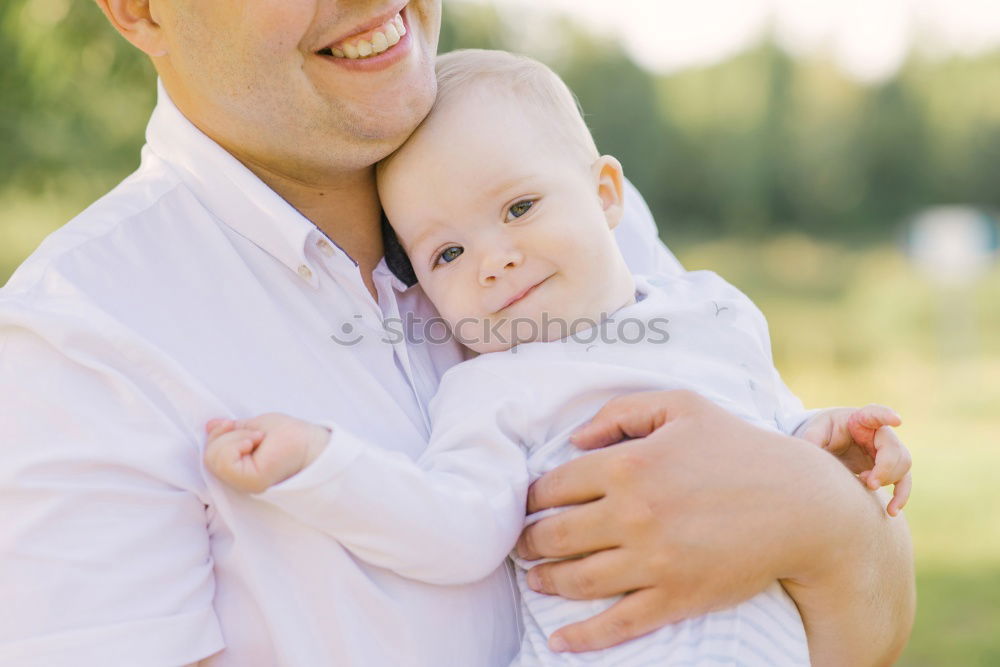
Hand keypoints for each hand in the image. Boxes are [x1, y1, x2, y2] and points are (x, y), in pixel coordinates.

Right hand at [203, 413, 329, 492]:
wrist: (311, 442)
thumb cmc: (288, 434)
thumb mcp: (253, 426)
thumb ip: (232, 431)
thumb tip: (209, 426)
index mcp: (239, 467)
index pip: (210, 454)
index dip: (216, 434)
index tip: (233, 424)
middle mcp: (239, 479)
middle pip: (208, 456)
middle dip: (226, 435)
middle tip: (254, 434)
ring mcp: (244, 483)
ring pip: (214, 458)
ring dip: (234, 438)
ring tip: (257, 439)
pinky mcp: (252, 482)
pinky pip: (225, 462)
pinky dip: (236, 444)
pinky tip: (256, 442)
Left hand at [515, 390, 852, 652]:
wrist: (802, 506)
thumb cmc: (738, 448)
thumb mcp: (681, 406)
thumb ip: (621, 412)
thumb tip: (575, 439)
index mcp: (630, 464)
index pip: (554, 486)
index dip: (532, 498)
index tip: (527, 505)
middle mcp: (633, 514)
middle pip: (555, 535)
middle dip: (529, 542)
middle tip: (521, 545)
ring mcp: (653, 560)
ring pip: (576, 580)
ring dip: (545, 581)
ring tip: (535, 578)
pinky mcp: (675, 597)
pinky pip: (617, 624)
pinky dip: (582, 637)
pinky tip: (560, 641)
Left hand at [796, 405, 911, 515]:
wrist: (832, 441)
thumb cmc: (825, 431)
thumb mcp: (814, 431)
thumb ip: (812, 440)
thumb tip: (809, 453)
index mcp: (860, 419)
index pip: (875, 413)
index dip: (886, 416)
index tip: (896, 420)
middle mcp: (878, 433)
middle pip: (894, 448)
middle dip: (885, 468)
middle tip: (867, 482)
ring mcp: (887, 450)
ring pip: (902, 464)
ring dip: (887, 479)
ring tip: (865, 485)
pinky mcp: (888, 467)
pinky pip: (903, 481)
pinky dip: (900, 495)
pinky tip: (891, 510)